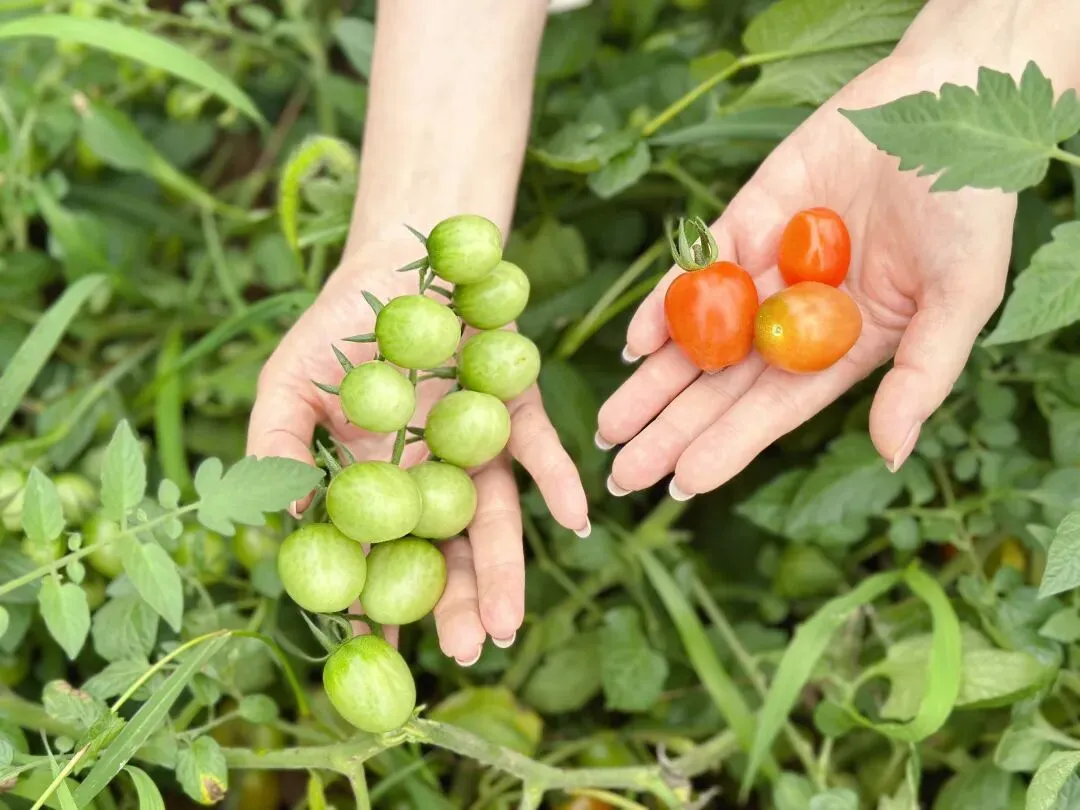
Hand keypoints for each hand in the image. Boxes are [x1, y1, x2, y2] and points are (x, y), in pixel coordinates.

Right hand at [248, 243, 588, 663]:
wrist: (396, 262)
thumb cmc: (335, 328)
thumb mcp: (288, 385)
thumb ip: (279, 447)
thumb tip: (293, 520)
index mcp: (375, 481)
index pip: (381, 555)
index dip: (383, 601)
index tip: (387, 651)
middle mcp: (432, 475)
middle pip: (446, 550)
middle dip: (457, 603)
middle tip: (469, 651)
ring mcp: (477, 447)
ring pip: (493, 517)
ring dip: (504, 569)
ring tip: (509, 625)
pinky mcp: (516, 408)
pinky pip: (539, 449)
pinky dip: (558, 481)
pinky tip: (575, 520)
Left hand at [597, 47, 1019, 498]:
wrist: (949, 103)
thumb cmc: (972, 206)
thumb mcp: (962, 297)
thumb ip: (921, 375)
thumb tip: (891, 454)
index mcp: (844, 346)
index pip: (775, 410)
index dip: (728, 447)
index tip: (682, 483)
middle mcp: (797, 317)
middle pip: (723, 385)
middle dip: (672, 429)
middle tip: (621, 472)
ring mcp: (768, 268)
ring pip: (698, 336)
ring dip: (653, 380)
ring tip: (610, 425)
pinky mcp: (747, 215)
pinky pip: (697, 268)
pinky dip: (664, 304)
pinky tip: (634, 343)